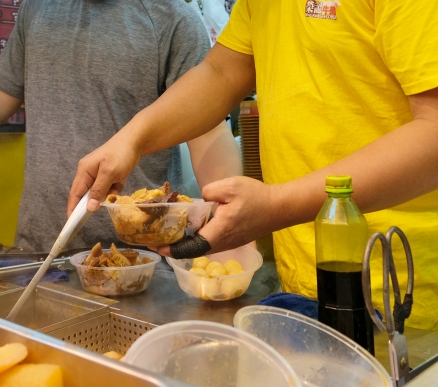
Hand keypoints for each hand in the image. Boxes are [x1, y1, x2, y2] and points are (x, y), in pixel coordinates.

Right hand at [67, 134, 142, 215]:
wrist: (135, 141)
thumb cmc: (120, 155)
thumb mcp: (109, 173)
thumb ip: (98, 191)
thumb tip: (89, 208)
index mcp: (84, 170)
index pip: (75, 193)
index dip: (73, 208)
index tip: (72, 222)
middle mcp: (88, 172)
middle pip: (88, 194)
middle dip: (99, 197)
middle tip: (109, 193)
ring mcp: (97, 173)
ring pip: (100, 192)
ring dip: (109, 191)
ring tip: (118, 181)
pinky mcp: (107, 174)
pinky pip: (108, 187)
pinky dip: (115, 186)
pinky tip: (121, 179)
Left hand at [154, 176, 282, 256]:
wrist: (280, 207)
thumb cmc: (256, 197)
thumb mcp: (230, 186)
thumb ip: (209, 192)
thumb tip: (199, 200)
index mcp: (218, 231)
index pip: (191, 247)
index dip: (173, 250)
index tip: (157, 247)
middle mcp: (223, 243)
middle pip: (194, 251)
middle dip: (175, 247)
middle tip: (158, 239)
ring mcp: (230, 243)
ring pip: (203, 248)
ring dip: (187, 244)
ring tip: (172, 234)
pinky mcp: (235, 240)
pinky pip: (212, 244)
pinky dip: (198, 240)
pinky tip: (193, 228)